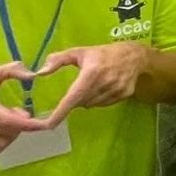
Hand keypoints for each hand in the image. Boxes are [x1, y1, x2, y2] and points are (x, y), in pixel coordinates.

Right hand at [0, 62, 48, 157]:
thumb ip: (11, 71)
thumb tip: (33, 74)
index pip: (7, 121)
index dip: (27, 124)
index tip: (42, 124)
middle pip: (6, 134)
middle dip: (20, 126)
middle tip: (19, 114)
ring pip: (0, 145)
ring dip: (11, 136)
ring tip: (8, 123)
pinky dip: (0, 145)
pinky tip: (0, 133)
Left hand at [36, 43, 150, 127]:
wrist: (134, 55)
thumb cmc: (103, 53)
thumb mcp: (80, 52)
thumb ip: (58, 60)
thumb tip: (40, 72)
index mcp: (91, 73)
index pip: (72, 98)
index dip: (59, 113)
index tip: (47, 124)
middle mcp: (104, 83)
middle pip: (81, 102)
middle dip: (75, 98)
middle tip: (80, 85)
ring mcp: (116, 90)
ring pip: (92, 104)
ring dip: (87, 99)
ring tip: (93, 84)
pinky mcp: (124, 95)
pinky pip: (104, 104)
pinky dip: (98, 99)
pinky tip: (103, 87)